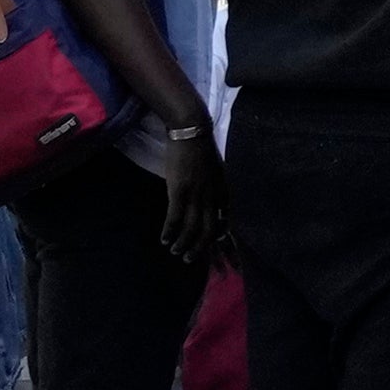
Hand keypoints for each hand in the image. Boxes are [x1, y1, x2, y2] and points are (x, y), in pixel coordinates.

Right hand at [150, 125, 228, 269]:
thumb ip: (215, 186)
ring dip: (183, 243)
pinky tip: (164, 239)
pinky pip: (175, 218)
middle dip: (200, 247)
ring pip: (192, 228)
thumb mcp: (216, 169)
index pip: (225, 219)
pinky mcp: (179, 191)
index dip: (219, 235)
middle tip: (190, 258)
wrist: (191, 131)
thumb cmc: (200, 149)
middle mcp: (212, 196)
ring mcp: (196, 194)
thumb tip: (212, 200)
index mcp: (223, 190)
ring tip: (175, 252)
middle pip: (209, 229)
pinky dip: (170, 231)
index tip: (213, 246)